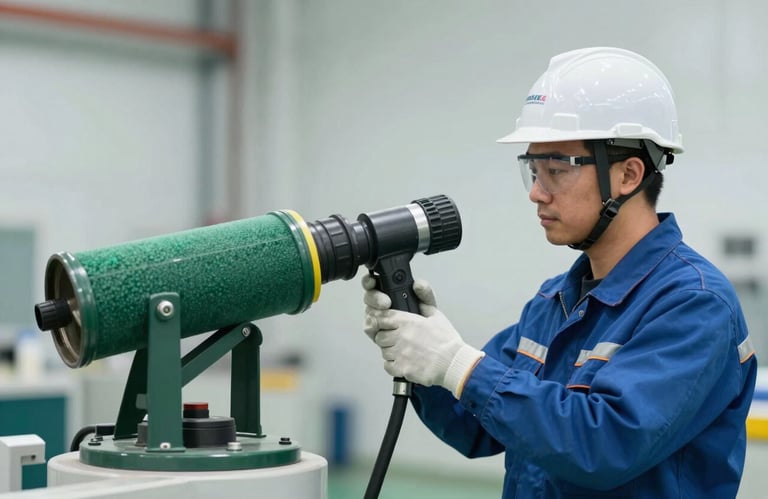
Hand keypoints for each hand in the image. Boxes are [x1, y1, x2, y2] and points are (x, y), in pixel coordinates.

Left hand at [361, 274, 483, 397]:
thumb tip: (417, 285)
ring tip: (406, 351)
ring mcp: (400, 353)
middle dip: (386, 337)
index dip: (380, 320)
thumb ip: (423, 299)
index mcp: (407, 321)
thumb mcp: (436, 315)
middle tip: (398, 339)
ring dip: (391, 351)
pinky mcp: (401, 368)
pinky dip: (394, 364)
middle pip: (379, 335)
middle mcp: (400, 336)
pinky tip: (405, 361)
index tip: (384, 323)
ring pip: (383, 351)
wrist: (454, 363)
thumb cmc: (447, 341)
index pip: (381, 317)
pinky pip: (388, 365)